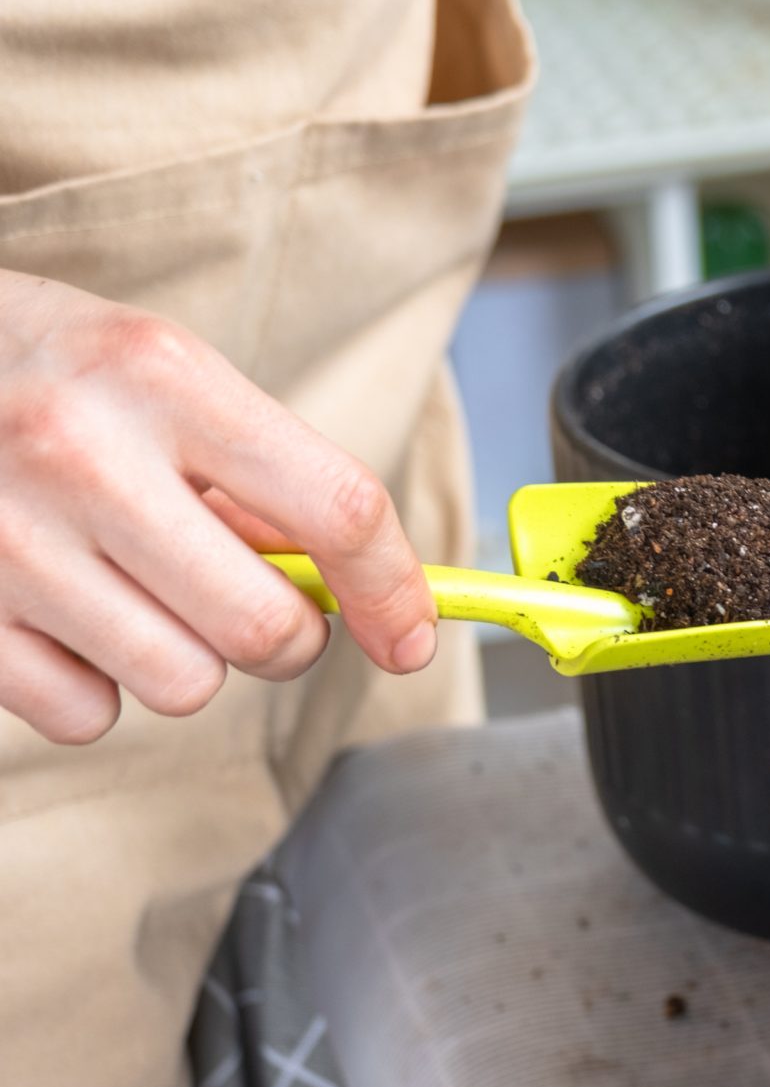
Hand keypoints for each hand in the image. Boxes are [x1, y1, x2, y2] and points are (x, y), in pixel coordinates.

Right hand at [0, 270, 436, 744]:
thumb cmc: (53, 371)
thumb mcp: (166, 377)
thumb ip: (261, 473)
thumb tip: (353, 586)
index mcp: (162, 378)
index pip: (336, 508)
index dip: (394, 590)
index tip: (411, 635)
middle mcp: (82, 454)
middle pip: (263, 628)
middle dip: (287, 635)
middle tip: (253, 600)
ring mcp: (8, 540)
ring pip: (182, 685)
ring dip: (187, 657)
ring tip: (139, 589)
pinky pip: (85, 714)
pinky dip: (95, 685)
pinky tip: (69, 615)